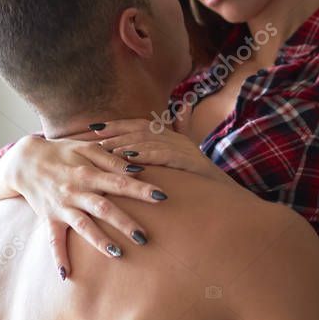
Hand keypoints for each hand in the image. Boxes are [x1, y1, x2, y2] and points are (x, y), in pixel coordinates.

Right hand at [0, 134, 168, 280]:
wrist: (25, 160)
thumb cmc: (62, 152)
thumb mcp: (85, 147)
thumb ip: (110, 158)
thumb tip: (137, 169)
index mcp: (87, 173)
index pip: (118, 182)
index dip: (140, 189)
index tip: (161, 196)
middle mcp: (75, 192)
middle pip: (103, 208)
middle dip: (124, 222)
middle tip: (145, 236)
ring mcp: (61, 207)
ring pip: (82, 226)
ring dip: (99, 240)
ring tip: (118, 253)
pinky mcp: (49, 219)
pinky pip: (53, 240)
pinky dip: (58, 257)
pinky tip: (66, 274)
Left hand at [92, 118, 231, 184]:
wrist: (223, 195)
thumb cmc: (197, 180)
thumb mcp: (179, 162)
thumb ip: (166, 149)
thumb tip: (160, 129)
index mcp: (172, 136)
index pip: (140, 124)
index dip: (117, 125)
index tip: (95, 128)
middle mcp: (177, 138)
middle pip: (142, 129)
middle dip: (117, 133)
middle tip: (97, 139)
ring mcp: (184, 148)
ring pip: (151, 141)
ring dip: (128, 144)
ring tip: (109, 149)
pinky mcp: (190, 161)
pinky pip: (165, 155)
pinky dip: (146, 155)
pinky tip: (130, 159)